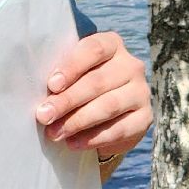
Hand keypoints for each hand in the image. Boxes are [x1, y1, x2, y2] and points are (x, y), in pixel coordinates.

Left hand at [34, 32, 150, 157]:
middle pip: (97, 82)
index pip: (93, 50)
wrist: (106, 113)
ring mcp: (141, 92)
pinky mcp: (145, 118)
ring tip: (55, 133)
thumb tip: (42, 98)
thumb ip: (61, 79)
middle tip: (44, 115)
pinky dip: (93, 138)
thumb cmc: (80, 84)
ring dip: (77, 121)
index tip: (52, 85)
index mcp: (111, 44)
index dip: (72, 67)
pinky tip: (73, 143)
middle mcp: (131, 66)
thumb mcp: (71, 74)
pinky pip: (119, 129)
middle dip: (67, 101)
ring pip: (108, 106)